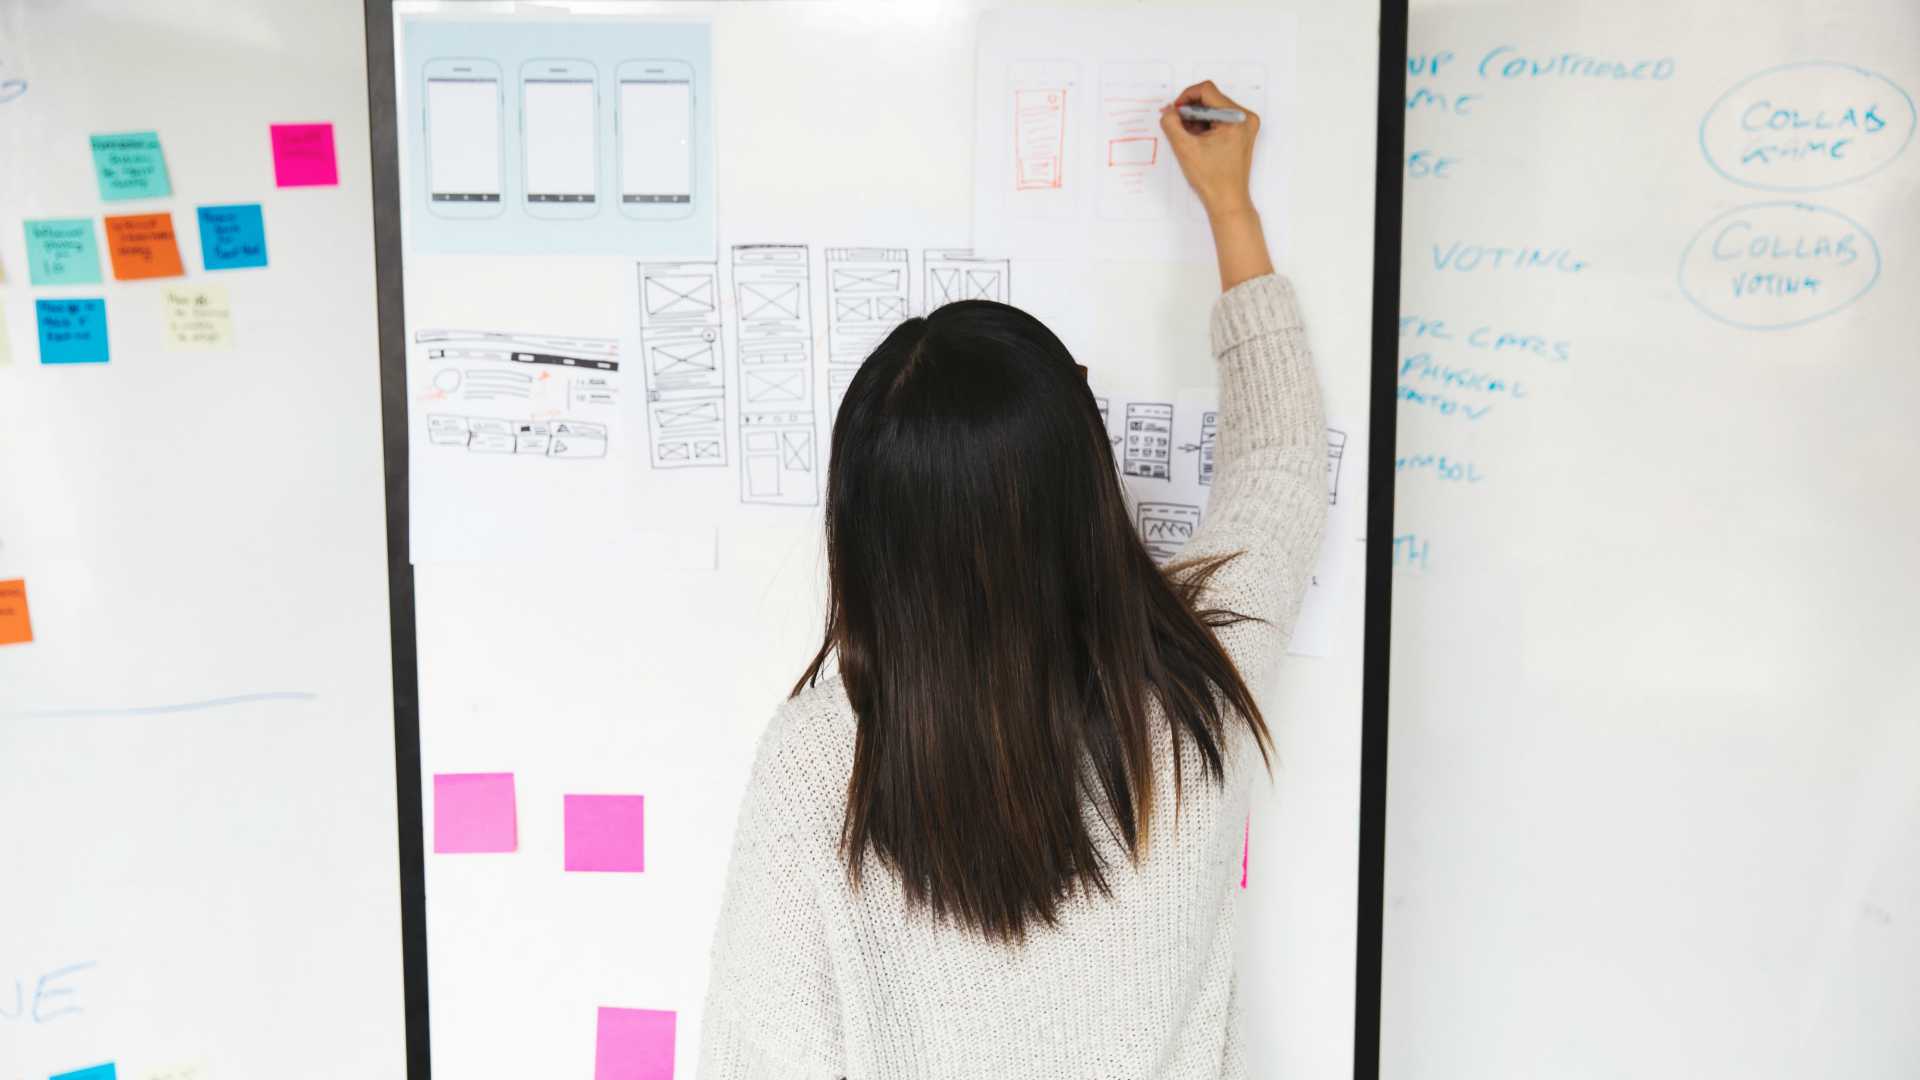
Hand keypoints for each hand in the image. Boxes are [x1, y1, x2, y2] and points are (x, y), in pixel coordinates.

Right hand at [1160, 80, 1260, 217]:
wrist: (1228, 201)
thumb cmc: (1212, 179)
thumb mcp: (1184, 148)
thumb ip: (1171, 124)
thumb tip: (1168, 110)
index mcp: (1236, 118)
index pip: (1207, 90)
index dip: (1186, 98)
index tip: (1175, 112)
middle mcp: (1245, 118)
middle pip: (1211, 99)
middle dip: (1191, 111)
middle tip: (1178, 127)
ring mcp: (1245, 125)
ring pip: (1214, 109)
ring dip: (1197, 119)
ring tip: (1190, 138)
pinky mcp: (1242, 132)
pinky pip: (1219, 119)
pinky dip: (1205, 125)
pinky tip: (1198, 141)